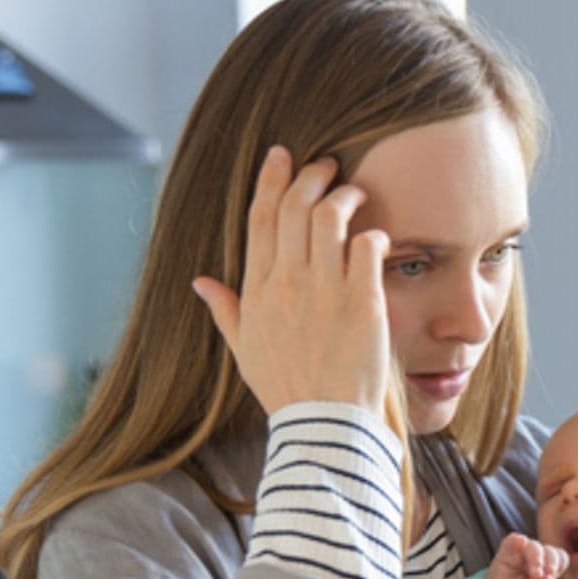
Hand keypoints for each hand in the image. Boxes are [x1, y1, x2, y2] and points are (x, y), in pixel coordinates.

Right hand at [191, 147, 394, 416]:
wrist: (325, 425)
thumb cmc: (286, 389)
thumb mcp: (245, 350)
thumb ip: (225, 310)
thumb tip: (200, 282)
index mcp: (257, 292)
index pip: (260, 220)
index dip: (271, 179)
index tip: (282, 154)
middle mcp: (287, 285)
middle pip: (295, 208)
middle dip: (312, 176)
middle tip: (328, 165)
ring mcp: (325, 292)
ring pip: (330, 218)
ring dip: (345, 196)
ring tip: (356, 194)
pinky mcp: (363, 303)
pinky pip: (367, 247)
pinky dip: (373, 233)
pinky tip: (377, 236)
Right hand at [458, 534, 567, 578]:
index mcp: (548, 566)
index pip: (560, 558)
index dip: (559, 564)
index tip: (551, 576)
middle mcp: (538, 556)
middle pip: (550, 551)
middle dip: (550, 562)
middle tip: (541, 576)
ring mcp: (523, 551)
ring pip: (534, 545)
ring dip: (536, 557)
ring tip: (535, 574)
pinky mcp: (507, 549)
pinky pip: (514, 539)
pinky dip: (518, 540)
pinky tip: (521, 544)